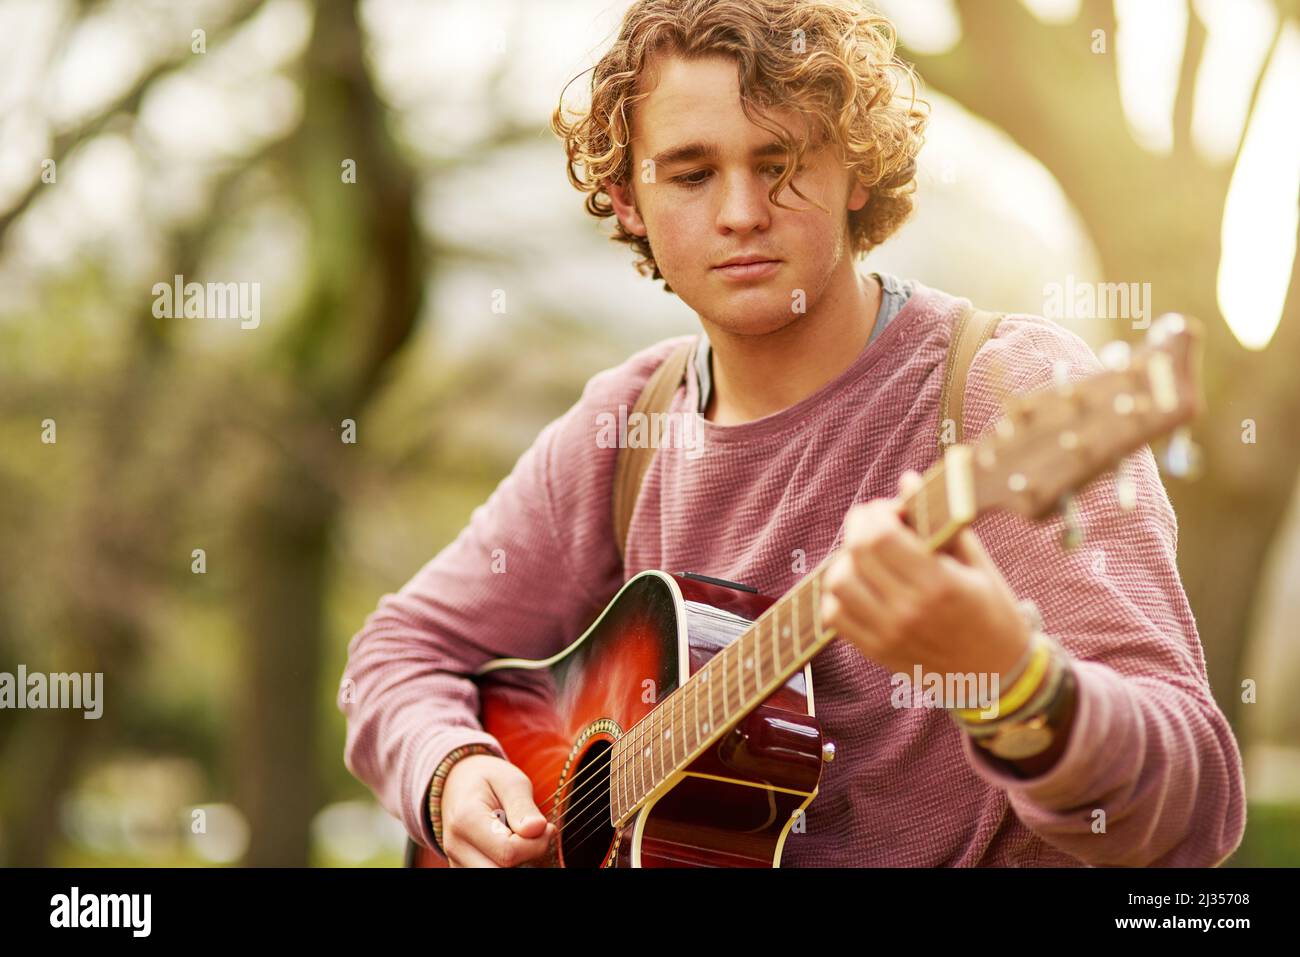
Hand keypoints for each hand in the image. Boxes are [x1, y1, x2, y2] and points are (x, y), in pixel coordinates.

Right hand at [440, 754, 556, 866]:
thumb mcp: (510, 781)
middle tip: (537, 836)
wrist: (458, 784)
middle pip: (501, 872)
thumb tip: (538, 829)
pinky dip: (506, 866)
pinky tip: (511, 847)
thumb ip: (523, 806)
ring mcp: (456, 861)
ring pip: (496, 877)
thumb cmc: (488, 779)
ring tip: (521, 839)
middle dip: (528, 858)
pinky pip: (491, 874)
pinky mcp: (461, 870)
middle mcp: (456, 847)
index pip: (508, 852)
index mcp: (465, 820)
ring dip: (518, 863)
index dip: (536, 844)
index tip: (547, 827)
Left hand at [819, 470, 1030, 683]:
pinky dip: (838, 594)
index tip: (890, 510)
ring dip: (846, 560)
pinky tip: (861, 585)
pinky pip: (833, 615)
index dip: (877, 513)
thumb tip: (907, 480)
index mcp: (939, 585)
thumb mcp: (978, 564)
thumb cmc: (993, 613)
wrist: (997, 677)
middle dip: (860, 527)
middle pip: (855, 554)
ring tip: (869, 557)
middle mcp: (908, 611)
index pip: (881, 536)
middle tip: (876, 525)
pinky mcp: (875, 651)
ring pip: (837, 584)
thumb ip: (939, 522)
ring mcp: (888, 634)